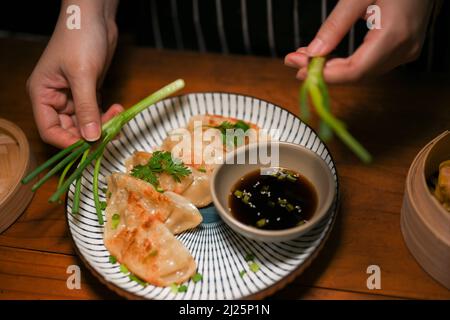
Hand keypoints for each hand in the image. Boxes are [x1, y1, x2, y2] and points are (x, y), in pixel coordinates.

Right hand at [27, 0, 121, 147]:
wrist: (94, 17)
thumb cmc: (80, 40)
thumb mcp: (82, 75)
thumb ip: (86, 108)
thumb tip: (90, 138)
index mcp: (43, 94)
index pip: (49, 130)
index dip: (67, 142)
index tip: (88, 146)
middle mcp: (55, 98)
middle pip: (69, 129)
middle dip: (89, 133)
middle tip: (110, 133)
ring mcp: (73, 96)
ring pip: (85, 122)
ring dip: (102, 124)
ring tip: (118, 116)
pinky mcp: (88, 91)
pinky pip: (96, 112)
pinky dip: (107, 115)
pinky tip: (118, 110)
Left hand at [284, 0, 434, 82]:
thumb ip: (335, 25)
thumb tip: (312, 53)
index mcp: (395, 35)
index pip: (354, 70)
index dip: (324, 74)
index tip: (298, 68)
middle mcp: (404, 49)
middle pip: (357, 74)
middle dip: (323, 70)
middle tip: (295, 61)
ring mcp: (406, 50)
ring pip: (362, 71)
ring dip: (332, 67)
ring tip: (306, 57)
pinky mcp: (404, 47)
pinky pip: (370, 63)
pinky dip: (346, 62)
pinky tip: (327, 56)